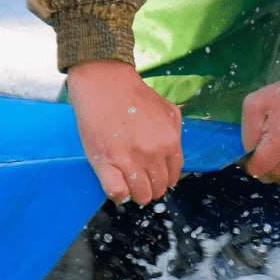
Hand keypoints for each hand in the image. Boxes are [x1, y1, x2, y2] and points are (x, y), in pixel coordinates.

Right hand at [67, 59, 182, 204]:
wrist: (104, 84)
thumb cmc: (134, 96)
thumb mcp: (168, 110)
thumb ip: (175, 134)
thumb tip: (173, 159)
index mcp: (169, 142)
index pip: (172, 177)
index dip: (163, 179)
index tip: (153, 176)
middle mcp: (152, 154)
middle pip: (158, 189)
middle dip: (150, 186)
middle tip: (139, 177)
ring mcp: (129, 160)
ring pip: (141, 195)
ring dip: (135, 192)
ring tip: (127, 181)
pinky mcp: (105, 163)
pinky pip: (117, 193)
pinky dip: (118, 194)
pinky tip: (116, 183)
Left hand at [241, 77, 279, 182]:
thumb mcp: (256, 104)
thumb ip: (247, 133)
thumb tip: (249, 153)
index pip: (258, 170)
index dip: (249, 165)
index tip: (249, 157)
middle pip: (272, 177)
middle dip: (264, 168)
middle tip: (263, 154)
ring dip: (279, 170)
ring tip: (279, 153)